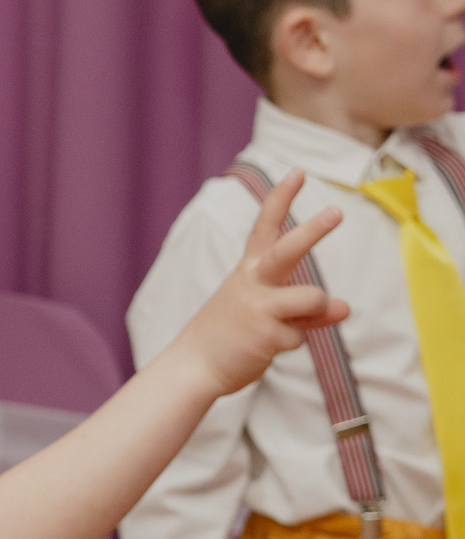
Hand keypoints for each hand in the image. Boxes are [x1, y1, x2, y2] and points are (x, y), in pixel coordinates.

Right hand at [166, 171, 346, 398]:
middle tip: (337, 212)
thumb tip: (345, 307)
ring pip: (313, 298)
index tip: (298, 172)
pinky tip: (264, 347)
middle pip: (287, 250)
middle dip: (312, 231)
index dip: (281, 199)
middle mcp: (253, 282)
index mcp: (248, 270)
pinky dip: (291, 342)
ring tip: (289, 322)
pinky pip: (302, 335)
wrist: (194, 365)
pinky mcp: (267, 336)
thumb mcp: (266, 311)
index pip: (265, 227)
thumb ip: (306, 306)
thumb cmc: (231, 332)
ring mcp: (259, 308)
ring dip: (314, 311)